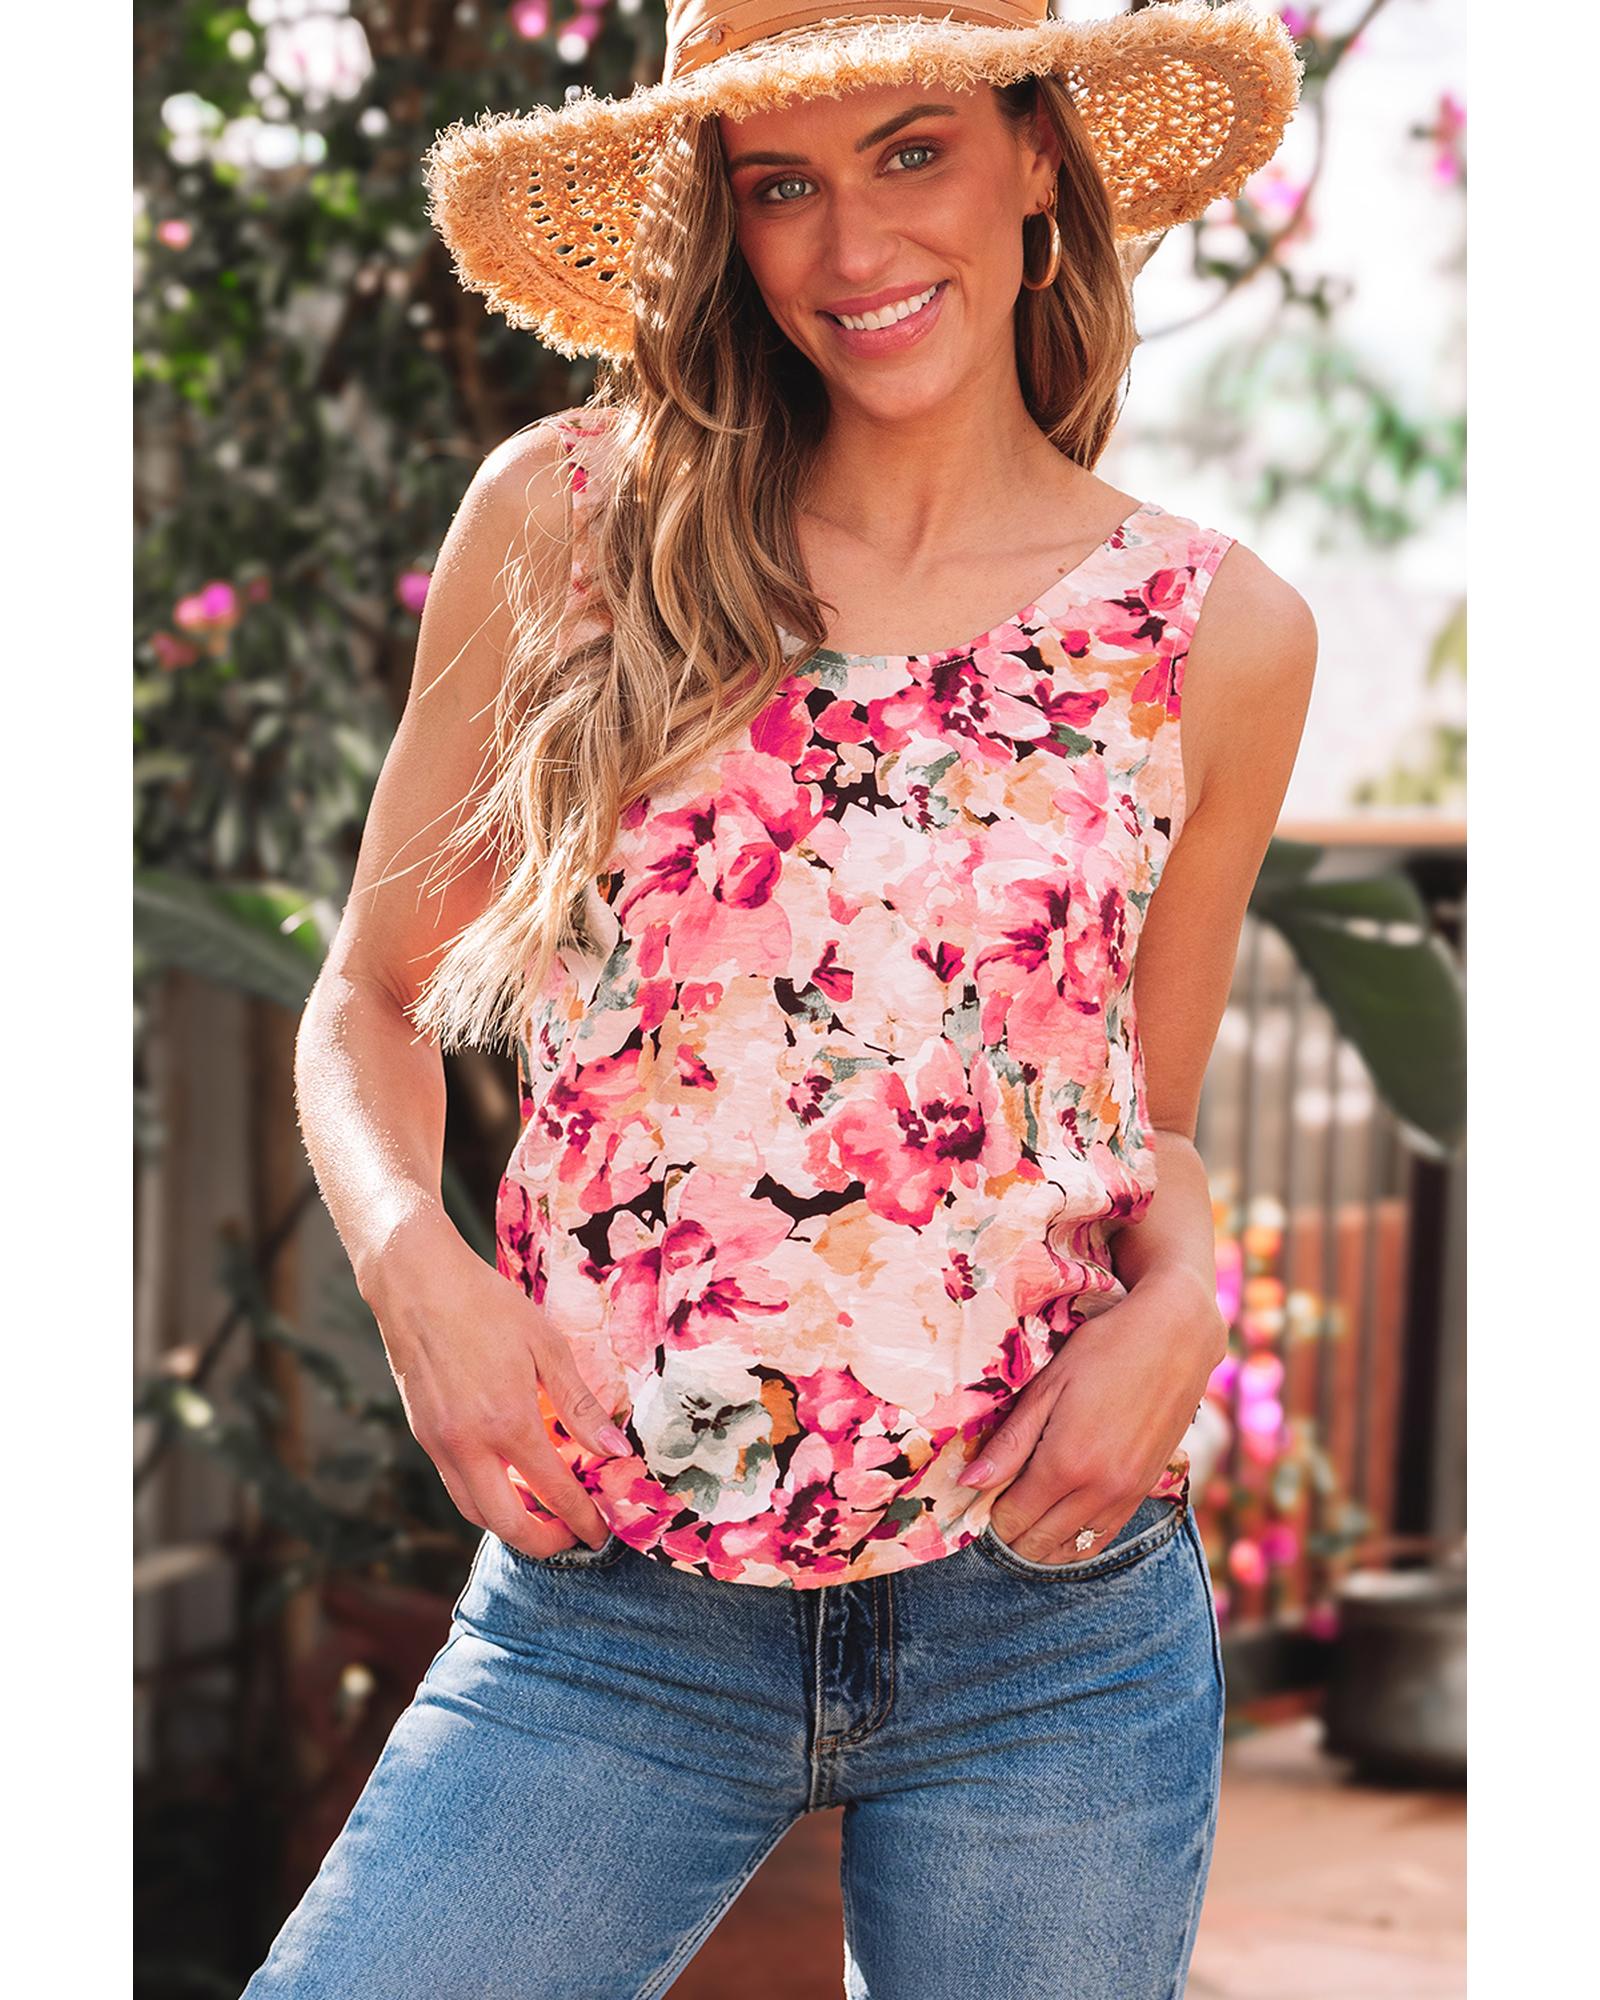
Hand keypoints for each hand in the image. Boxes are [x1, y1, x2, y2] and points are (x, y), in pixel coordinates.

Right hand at [362, 1208, 631, 1559]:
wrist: (416, 1283)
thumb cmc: (488, 1305)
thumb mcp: (546, 1345)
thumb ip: (580, 1404)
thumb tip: (616, 1449)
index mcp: (507, 1421)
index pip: (554, 1491)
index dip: (582, 1518)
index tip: (601, 1533)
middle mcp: (468, 1444)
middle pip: (507, 1524)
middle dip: (544, 1543)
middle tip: (574, 1539)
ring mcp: (439, 1444)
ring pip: (474, 1512)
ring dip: (510, 1526)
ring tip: (544, 1517)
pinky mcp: (423, 1434)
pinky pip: (455, 1486)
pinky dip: (485, 1500)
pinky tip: (508, 1484)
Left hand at [959, 1267, 1224, 1566]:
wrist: (1176, 1337)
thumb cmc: (1104, 1350)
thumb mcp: (1047, 1387)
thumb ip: (1009, 1442)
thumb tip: (968, 1484)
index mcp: (1066, 1462)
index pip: (1013, 1519)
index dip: (988, 1517)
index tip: (976, 1501)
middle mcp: (1099, 1489)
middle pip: (1039, 1543)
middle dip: (1010, 1535)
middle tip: (995, 1510)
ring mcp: (1127, 1494)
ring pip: (1073, 1548)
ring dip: (1042, 1544)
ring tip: (1023, 1519)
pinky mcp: (1145, 1490)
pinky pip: (1104, 1537)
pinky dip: (1076, 1540)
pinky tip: (1060, 1525)